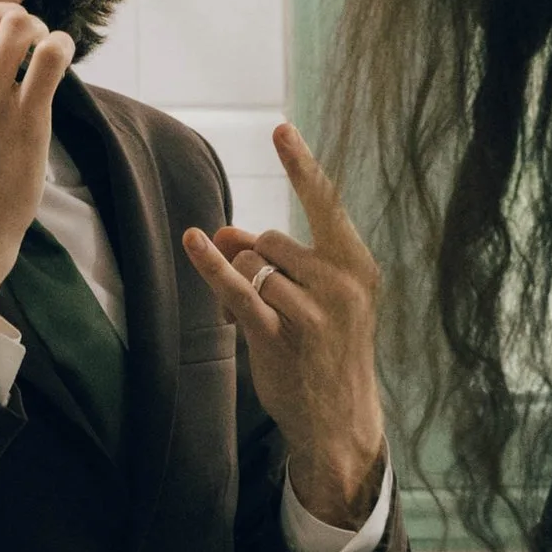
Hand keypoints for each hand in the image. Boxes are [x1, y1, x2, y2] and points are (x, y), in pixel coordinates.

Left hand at [183, 122, 388, 526]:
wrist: (341, 422)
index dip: (301, 165)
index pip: (326, 205)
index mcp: (357, 267)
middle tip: (267, 300)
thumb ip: (270, 260)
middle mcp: (342, 284)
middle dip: (256, 260)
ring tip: (260, 319)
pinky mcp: (281, 336)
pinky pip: (237, 289)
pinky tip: (194, 242)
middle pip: (272, 240)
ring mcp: (314, 311)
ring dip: (242, 284)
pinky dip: (211, 266)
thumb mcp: (311, 299)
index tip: (279, 129)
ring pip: (254, 264)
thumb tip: (222, 231)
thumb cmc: (326, 352)